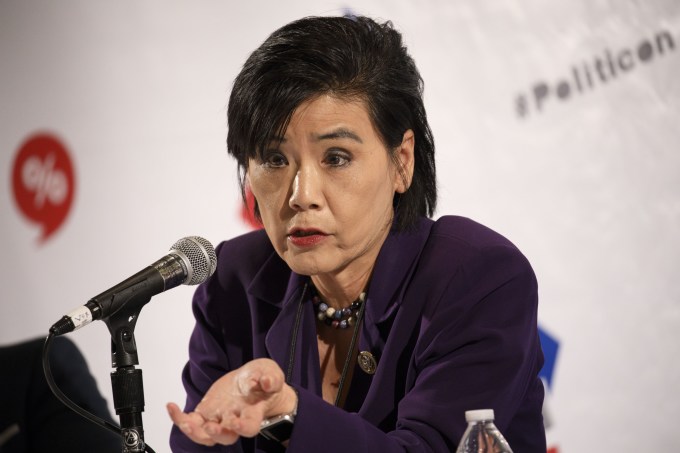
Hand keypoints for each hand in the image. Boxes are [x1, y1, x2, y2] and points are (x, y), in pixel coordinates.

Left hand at [167, 358, 296, 445]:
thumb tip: (267, 382)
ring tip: (184, 421)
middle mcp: (235, 420)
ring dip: (193, 432)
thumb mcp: (271, 372)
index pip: (250, 427)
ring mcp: (219, 418)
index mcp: (253, 412)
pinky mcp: (206, 412)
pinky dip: (179, 417)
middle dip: (216, 434)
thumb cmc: (262, 379)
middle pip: (225, 437)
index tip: (235, 422)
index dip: (242, 428)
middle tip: (209, 426)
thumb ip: (271, 378)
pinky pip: (191, 421)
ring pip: (205, 435)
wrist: (253, 380)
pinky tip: (171, 407)